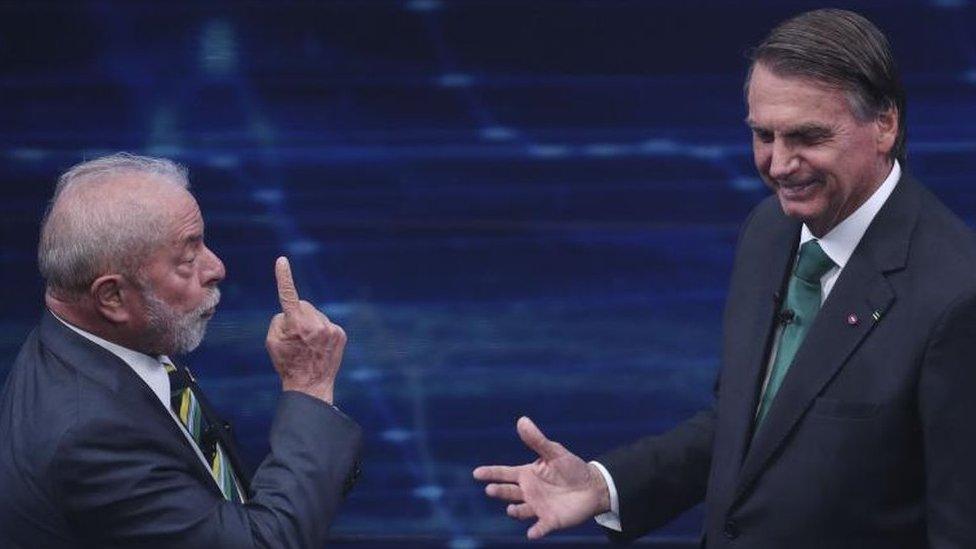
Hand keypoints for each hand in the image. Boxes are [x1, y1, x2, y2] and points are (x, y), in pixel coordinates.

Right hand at [265, 256, 346, 403]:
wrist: (310, 385)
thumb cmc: (287, 363)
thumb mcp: (272, 340)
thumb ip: (280, 319)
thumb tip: (293, 311)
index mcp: (296, 324)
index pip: (288, 295)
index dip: (284, 277)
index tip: (282, 261)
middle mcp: (316, 323)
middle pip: (303, 305)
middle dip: (298, 315)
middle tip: (295, 337)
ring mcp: (331, 328)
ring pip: (316, 315)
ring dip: (310, 324)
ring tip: (308, 345)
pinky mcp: (341, 334)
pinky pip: (326, 323)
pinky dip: (321, 331)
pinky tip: (319, 346)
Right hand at [472, 417, 610, 538]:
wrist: (592, 486)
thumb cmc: (571, 467)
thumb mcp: (554, 452)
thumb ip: (537, 440)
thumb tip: (522, 420)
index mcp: (526, 474)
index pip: (504, 473)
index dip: (490, 473)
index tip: (477, 473)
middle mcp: (528, 492)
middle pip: (508, 492)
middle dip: (499, 491)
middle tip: (491, 489)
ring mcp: (538, 507)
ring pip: (520, 511)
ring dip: (515, 511)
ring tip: (512, 509)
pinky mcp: (550, 520)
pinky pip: (541, 527)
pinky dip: (536, 531)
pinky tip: (532, 533)